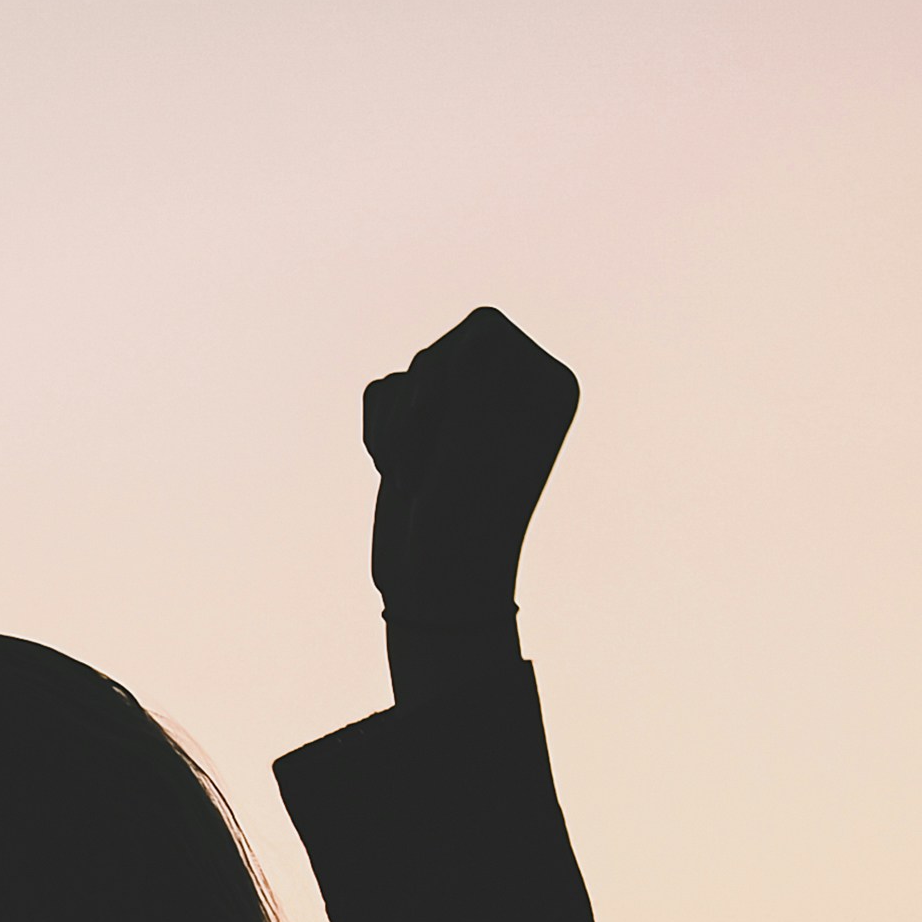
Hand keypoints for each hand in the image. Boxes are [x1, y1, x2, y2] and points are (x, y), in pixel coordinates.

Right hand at [362, 303, 577, 589]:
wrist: (433, 590)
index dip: (448, 367)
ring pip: (408, 375)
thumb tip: (481, 333)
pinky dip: (377, 433)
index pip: (484, 330)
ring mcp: (465, 406)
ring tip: (412, 481)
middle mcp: (511, 391)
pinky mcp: (423, 423)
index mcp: (544, 390)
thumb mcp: (472, 459)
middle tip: (421, 463)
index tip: (441, 419)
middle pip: (441, 348)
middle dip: (418, 405)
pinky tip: (396, 476)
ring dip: (397, 430)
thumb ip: (476, 390)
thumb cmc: (462, 533)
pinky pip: (383, 393)